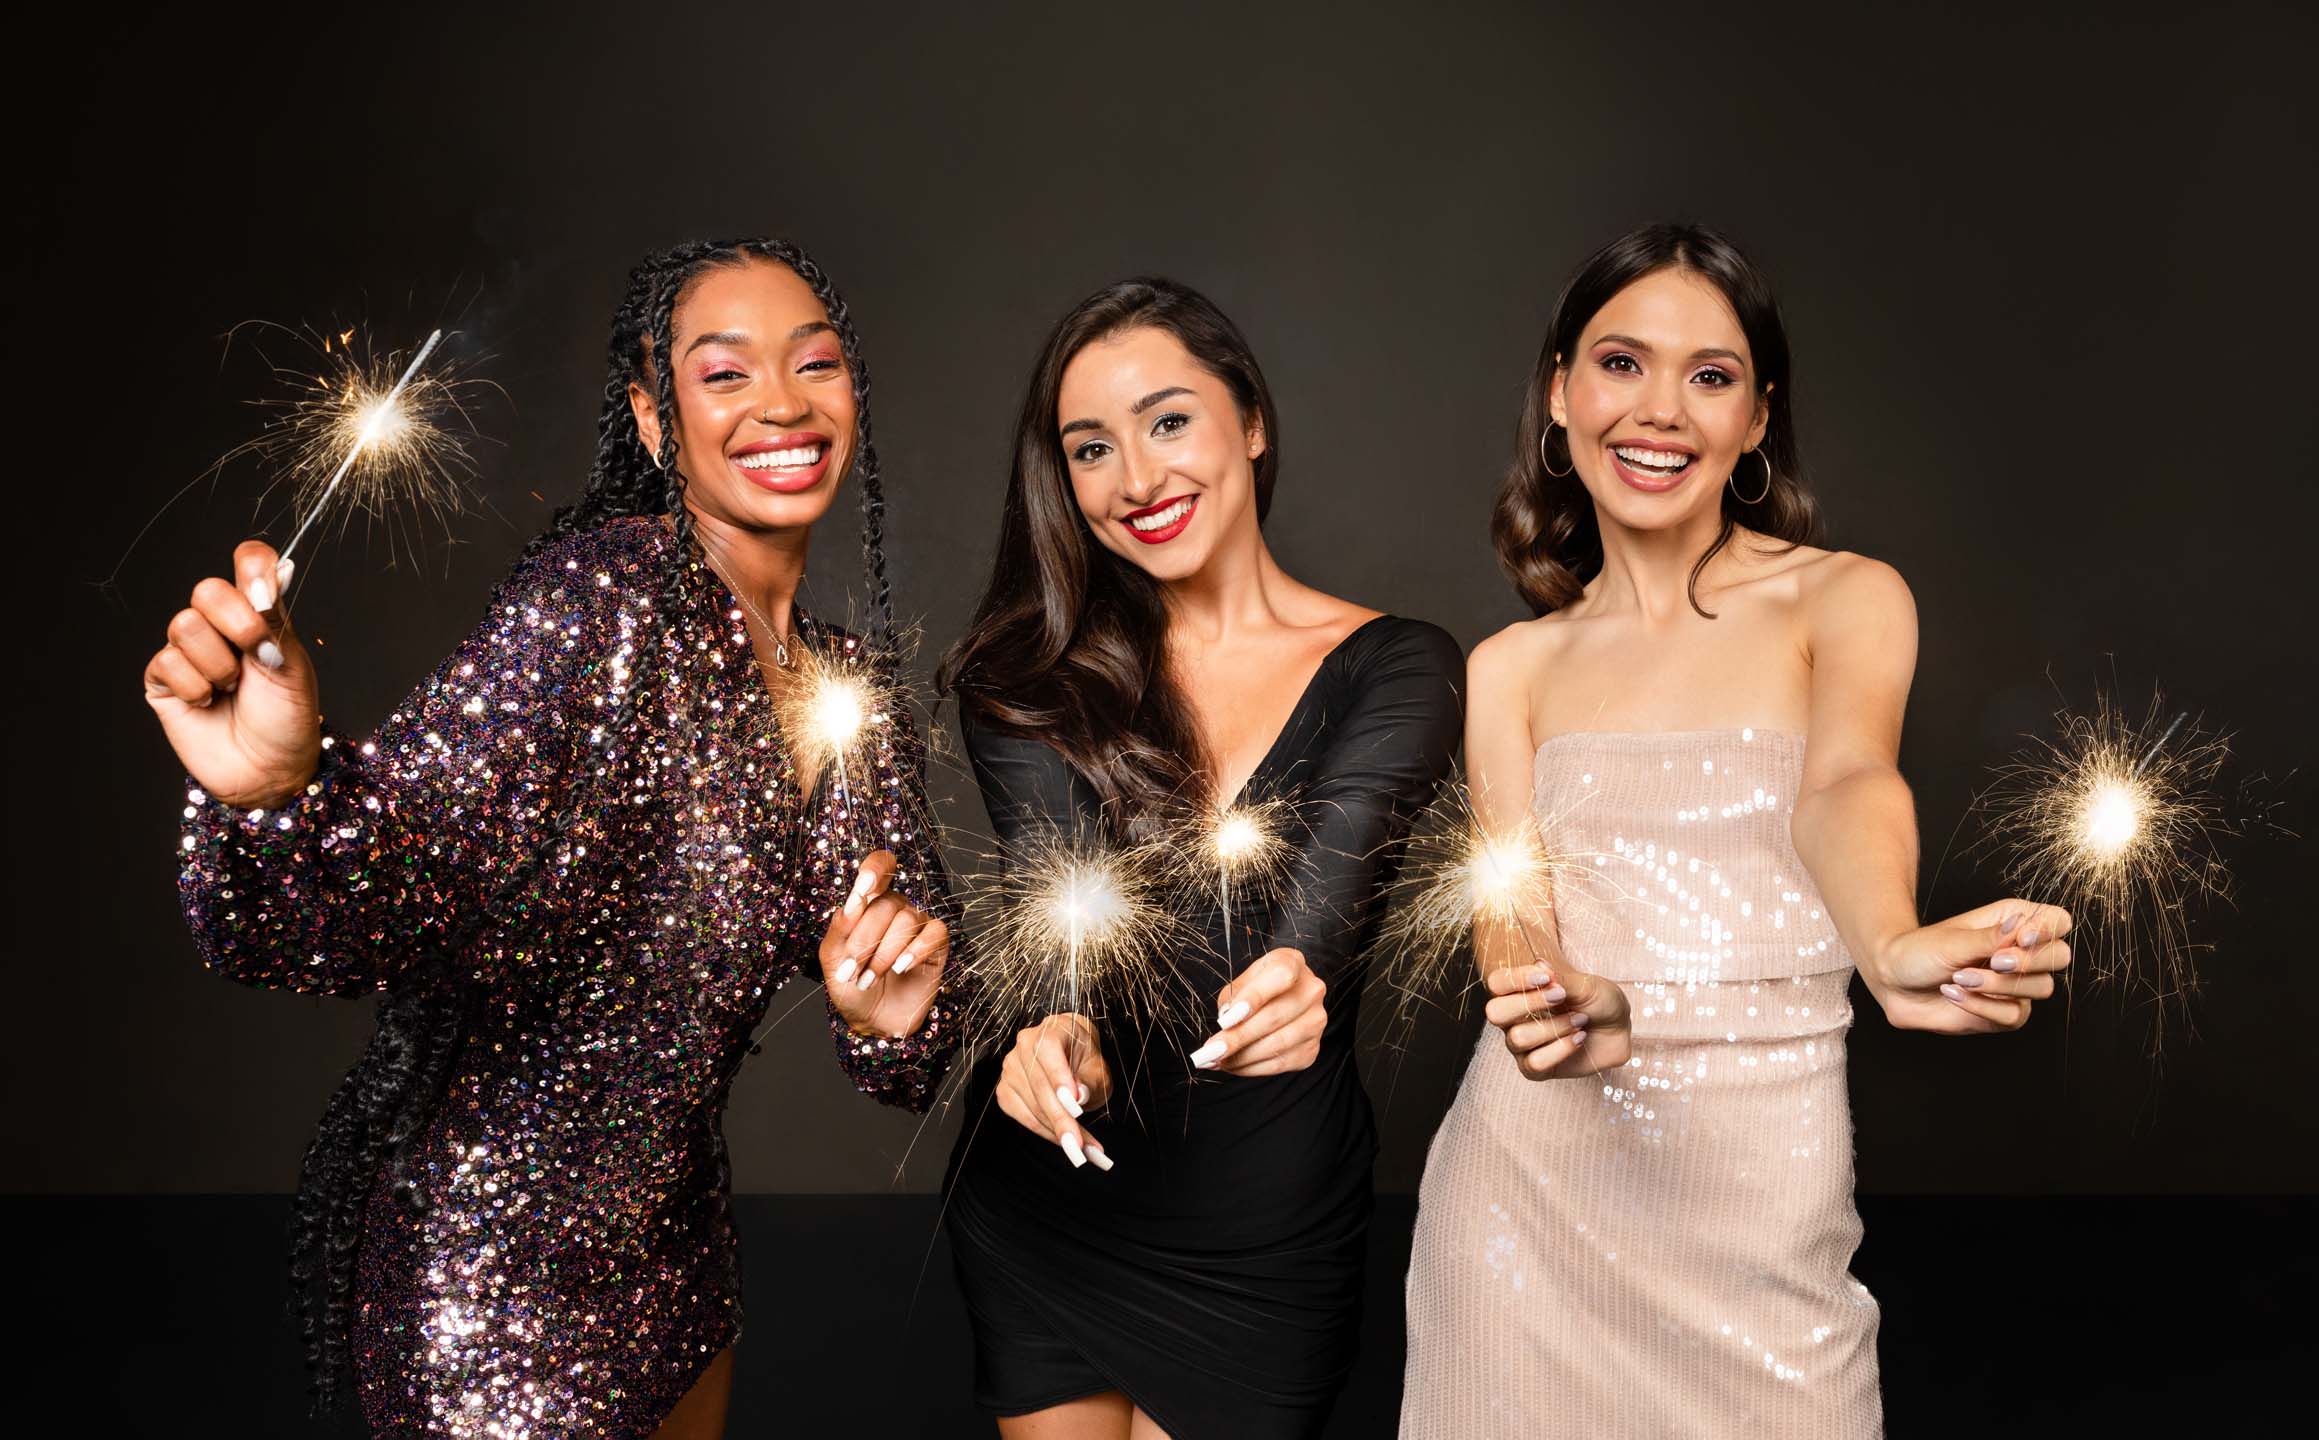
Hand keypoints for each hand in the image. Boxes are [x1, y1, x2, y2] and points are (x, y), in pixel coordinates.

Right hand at [142, 541, 320, 809]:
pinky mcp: (163, 680)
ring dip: (217, 664)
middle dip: (236, 622)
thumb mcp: (292, 665)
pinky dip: (195, 687)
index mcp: (258, 615)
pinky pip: (166, 661)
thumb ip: (275, 620)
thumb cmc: (288, 720)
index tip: (263, 591)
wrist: (270, 770)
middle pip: (206, 589)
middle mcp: (220, 627)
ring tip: (232, 688)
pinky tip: (209, 704)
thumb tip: (272, 574)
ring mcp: (189, 652)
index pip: (246, 564)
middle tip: (256, 653)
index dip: (251, 566)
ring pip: (184, 625)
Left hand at [817, 850, 949, 1039]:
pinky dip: (915, 951)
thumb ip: (840, 927)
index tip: (863, 891)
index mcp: (868, 901)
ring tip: (870, 978)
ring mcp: (917, 925)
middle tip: (853, 970)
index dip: (875, 869)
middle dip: (865, 940)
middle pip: (886, 903)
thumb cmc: (850, 985)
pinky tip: (900, 969)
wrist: (871, 1020)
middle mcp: (895, 907)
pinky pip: (934, 933)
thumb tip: (854, 902)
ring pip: (907, 920)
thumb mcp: (833, 957)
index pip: (881, 865)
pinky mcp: (936, 944)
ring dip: (884, 954)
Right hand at [995, 1013, 1112, 1170]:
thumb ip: (1089, 1080)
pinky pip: (1023, 1117)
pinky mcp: (1005, 1091)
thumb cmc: (1084, 1058)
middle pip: (1040, 1087)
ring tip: (1082, 1150)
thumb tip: (1079, 1096)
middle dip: (1062, 1120)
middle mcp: (1024, 1046)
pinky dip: (1044, 1132)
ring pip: (1032, 1107)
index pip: (1048, 1051)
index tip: (1076, 1106)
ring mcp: (1010, 1069)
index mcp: (1049, 1031)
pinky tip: (1063, 1140)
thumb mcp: (1097, 1066)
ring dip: (1056, 1132)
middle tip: (1081, 1146)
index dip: (1060, 1079)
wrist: (1070, 1053)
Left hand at [1189, 946, 1325, 1076]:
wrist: (1286, 997)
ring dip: (1241, 1058)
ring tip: (1216, 1060)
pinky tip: (1233, 1066)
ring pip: (1277, 1045)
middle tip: (1210, 1051)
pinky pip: (1280, 1064)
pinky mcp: (1312, 1048)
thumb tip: (1225, 1027)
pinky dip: (1252, 1068)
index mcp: (1292, 963)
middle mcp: (1311, 991)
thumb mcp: (1244, 980)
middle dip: (1237, 1038)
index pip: (1280, 977)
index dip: (1252, 998)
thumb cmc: (1260, 986)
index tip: (1225, 1021)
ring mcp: (1316, 1021)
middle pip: (1274, 1017)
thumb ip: (1233, 998)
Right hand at [1483, 962, 1630, 1078]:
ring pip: (1518, 1038)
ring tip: (1580, 1020)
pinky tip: (1579, 1039)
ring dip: (1555, 1027)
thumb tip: (1539, 966)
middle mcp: (1513, 1019)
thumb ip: (1560, 978)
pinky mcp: (1536, 1069)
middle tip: (1561, 997)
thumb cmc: (1597, 1001)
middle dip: (1529, 1003)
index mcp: (1518, 992)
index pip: (1496, 982)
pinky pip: (1535, 1063)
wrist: (1619, 1028)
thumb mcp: (1584, 984)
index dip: (1516, 979)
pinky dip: (1561, 1049)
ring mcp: (1522, 1045)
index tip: (1546, 977)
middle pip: (1495, 1012)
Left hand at [1864, 899, 2072, 1033]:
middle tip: (1993, 962)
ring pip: (2041, 988)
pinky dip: (1984, 1007)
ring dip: (2000, 986)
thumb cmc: (1920, 951)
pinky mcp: (2004, 1012)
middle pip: (2059, 956)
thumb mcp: (1953, 939)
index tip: (2021, 937)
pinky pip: (2015, 1016)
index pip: (2058, 921)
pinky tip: (1955, 995)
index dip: (2048, 929)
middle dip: (2029, 961)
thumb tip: (2022, 924)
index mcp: (2013, 921)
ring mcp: (2015, 984)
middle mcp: (2021, 952)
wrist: (1894, 982)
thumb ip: (1992, 937)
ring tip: (1960, 978)